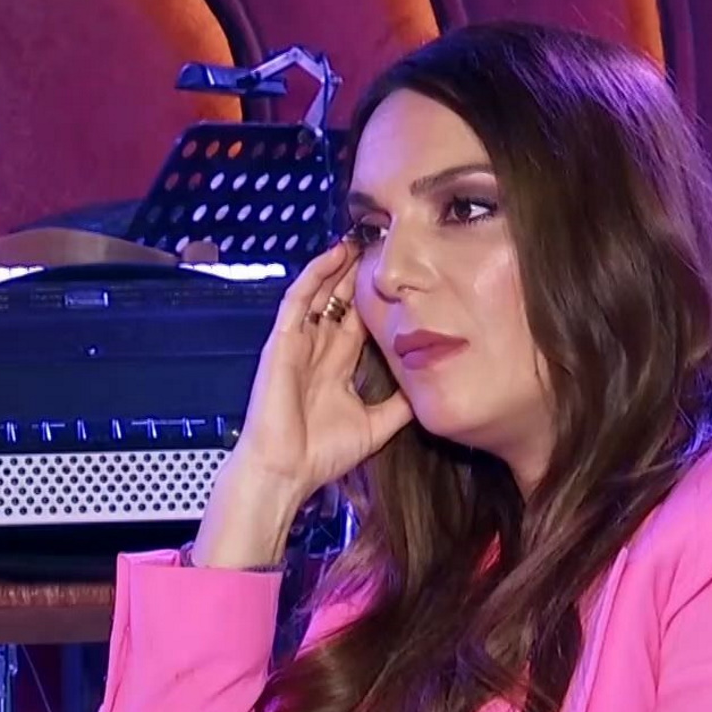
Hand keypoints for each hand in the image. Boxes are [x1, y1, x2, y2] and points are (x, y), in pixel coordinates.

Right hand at [225, 239, 413, 505]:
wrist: (287, 471)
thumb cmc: (320, 455)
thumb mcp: (376, 426)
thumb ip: (399, 406)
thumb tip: (429, 391)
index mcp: (336, 368)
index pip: (358, 323)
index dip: (375, 300)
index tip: (398, 279)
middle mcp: (317, 351)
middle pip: (340, 302)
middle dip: (357, 275)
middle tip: (381, 246)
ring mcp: (298, 344)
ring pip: (320, 294)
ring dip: (338, 267)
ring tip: (359, 240)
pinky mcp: (282, 343)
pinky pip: (298, 301)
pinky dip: (314, 276)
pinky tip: (333, 256)